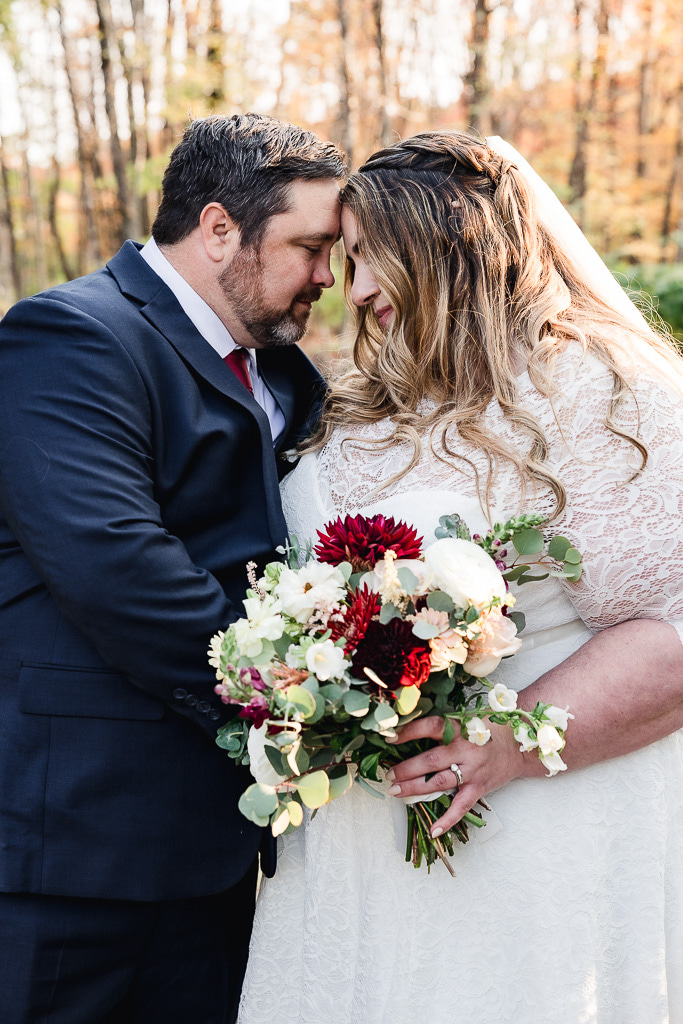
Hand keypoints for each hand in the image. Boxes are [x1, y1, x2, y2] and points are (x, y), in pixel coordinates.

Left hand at [386, 716, 532, 836]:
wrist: (519, 747)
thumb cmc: (488, 730)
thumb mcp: (467, 720)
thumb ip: (444, 726)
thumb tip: (408, 727)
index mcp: (461, 729)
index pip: (432, 727)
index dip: (410, 731)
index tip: (390, 737)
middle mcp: (466, 750)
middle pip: (431, 760)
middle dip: (406, 769)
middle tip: (388, 775)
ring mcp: (473, 771)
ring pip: (440, 782)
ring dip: (415, 788)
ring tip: (396, 792)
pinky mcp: (479, 789)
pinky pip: (461, 807)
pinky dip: (447, 820)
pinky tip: (433, 831)